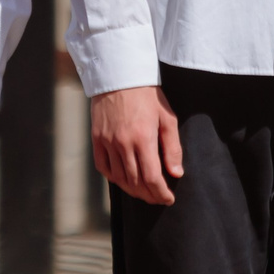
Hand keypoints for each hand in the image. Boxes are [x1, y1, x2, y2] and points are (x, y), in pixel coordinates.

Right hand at [91, 85, 183, 204]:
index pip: (152, 178)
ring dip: (133, 190)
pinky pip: (103, 166)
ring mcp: (107, 141)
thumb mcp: (167, 118)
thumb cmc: (147, 95)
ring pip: (119, 177)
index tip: (169, 198)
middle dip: (149, 195)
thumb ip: (172, 147)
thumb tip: (176, 173)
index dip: (161, 193)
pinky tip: (123, 180)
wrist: (120, 75)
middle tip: (158, 198)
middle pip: (136, 181)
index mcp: (143, 138)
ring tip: (143, 193)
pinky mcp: (97, 138)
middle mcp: (123, 143)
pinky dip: (113, 178)